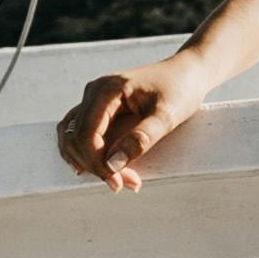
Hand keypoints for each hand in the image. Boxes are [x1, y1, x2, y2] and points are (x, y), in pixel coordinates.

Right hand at [56, 53, 209, 192]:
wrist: (186, 73)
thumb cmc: (179, 90)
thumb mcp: (167, 116)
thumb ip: (141, 138)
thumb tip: (113, 165)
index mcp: (107, 89)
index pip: (86, 133)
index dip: (97, 162)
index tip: (117, 183)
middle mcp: (94, 92)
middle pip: (75, 137)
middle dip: (95, 165)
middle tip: (124, 184)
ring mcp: (94, 99)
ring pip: (72, 136)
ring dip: (87, 161)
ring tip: (115, 180)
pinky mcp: (99, 108)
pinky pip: (80, 133)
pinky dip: (87, 153)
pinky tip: (100, 168)